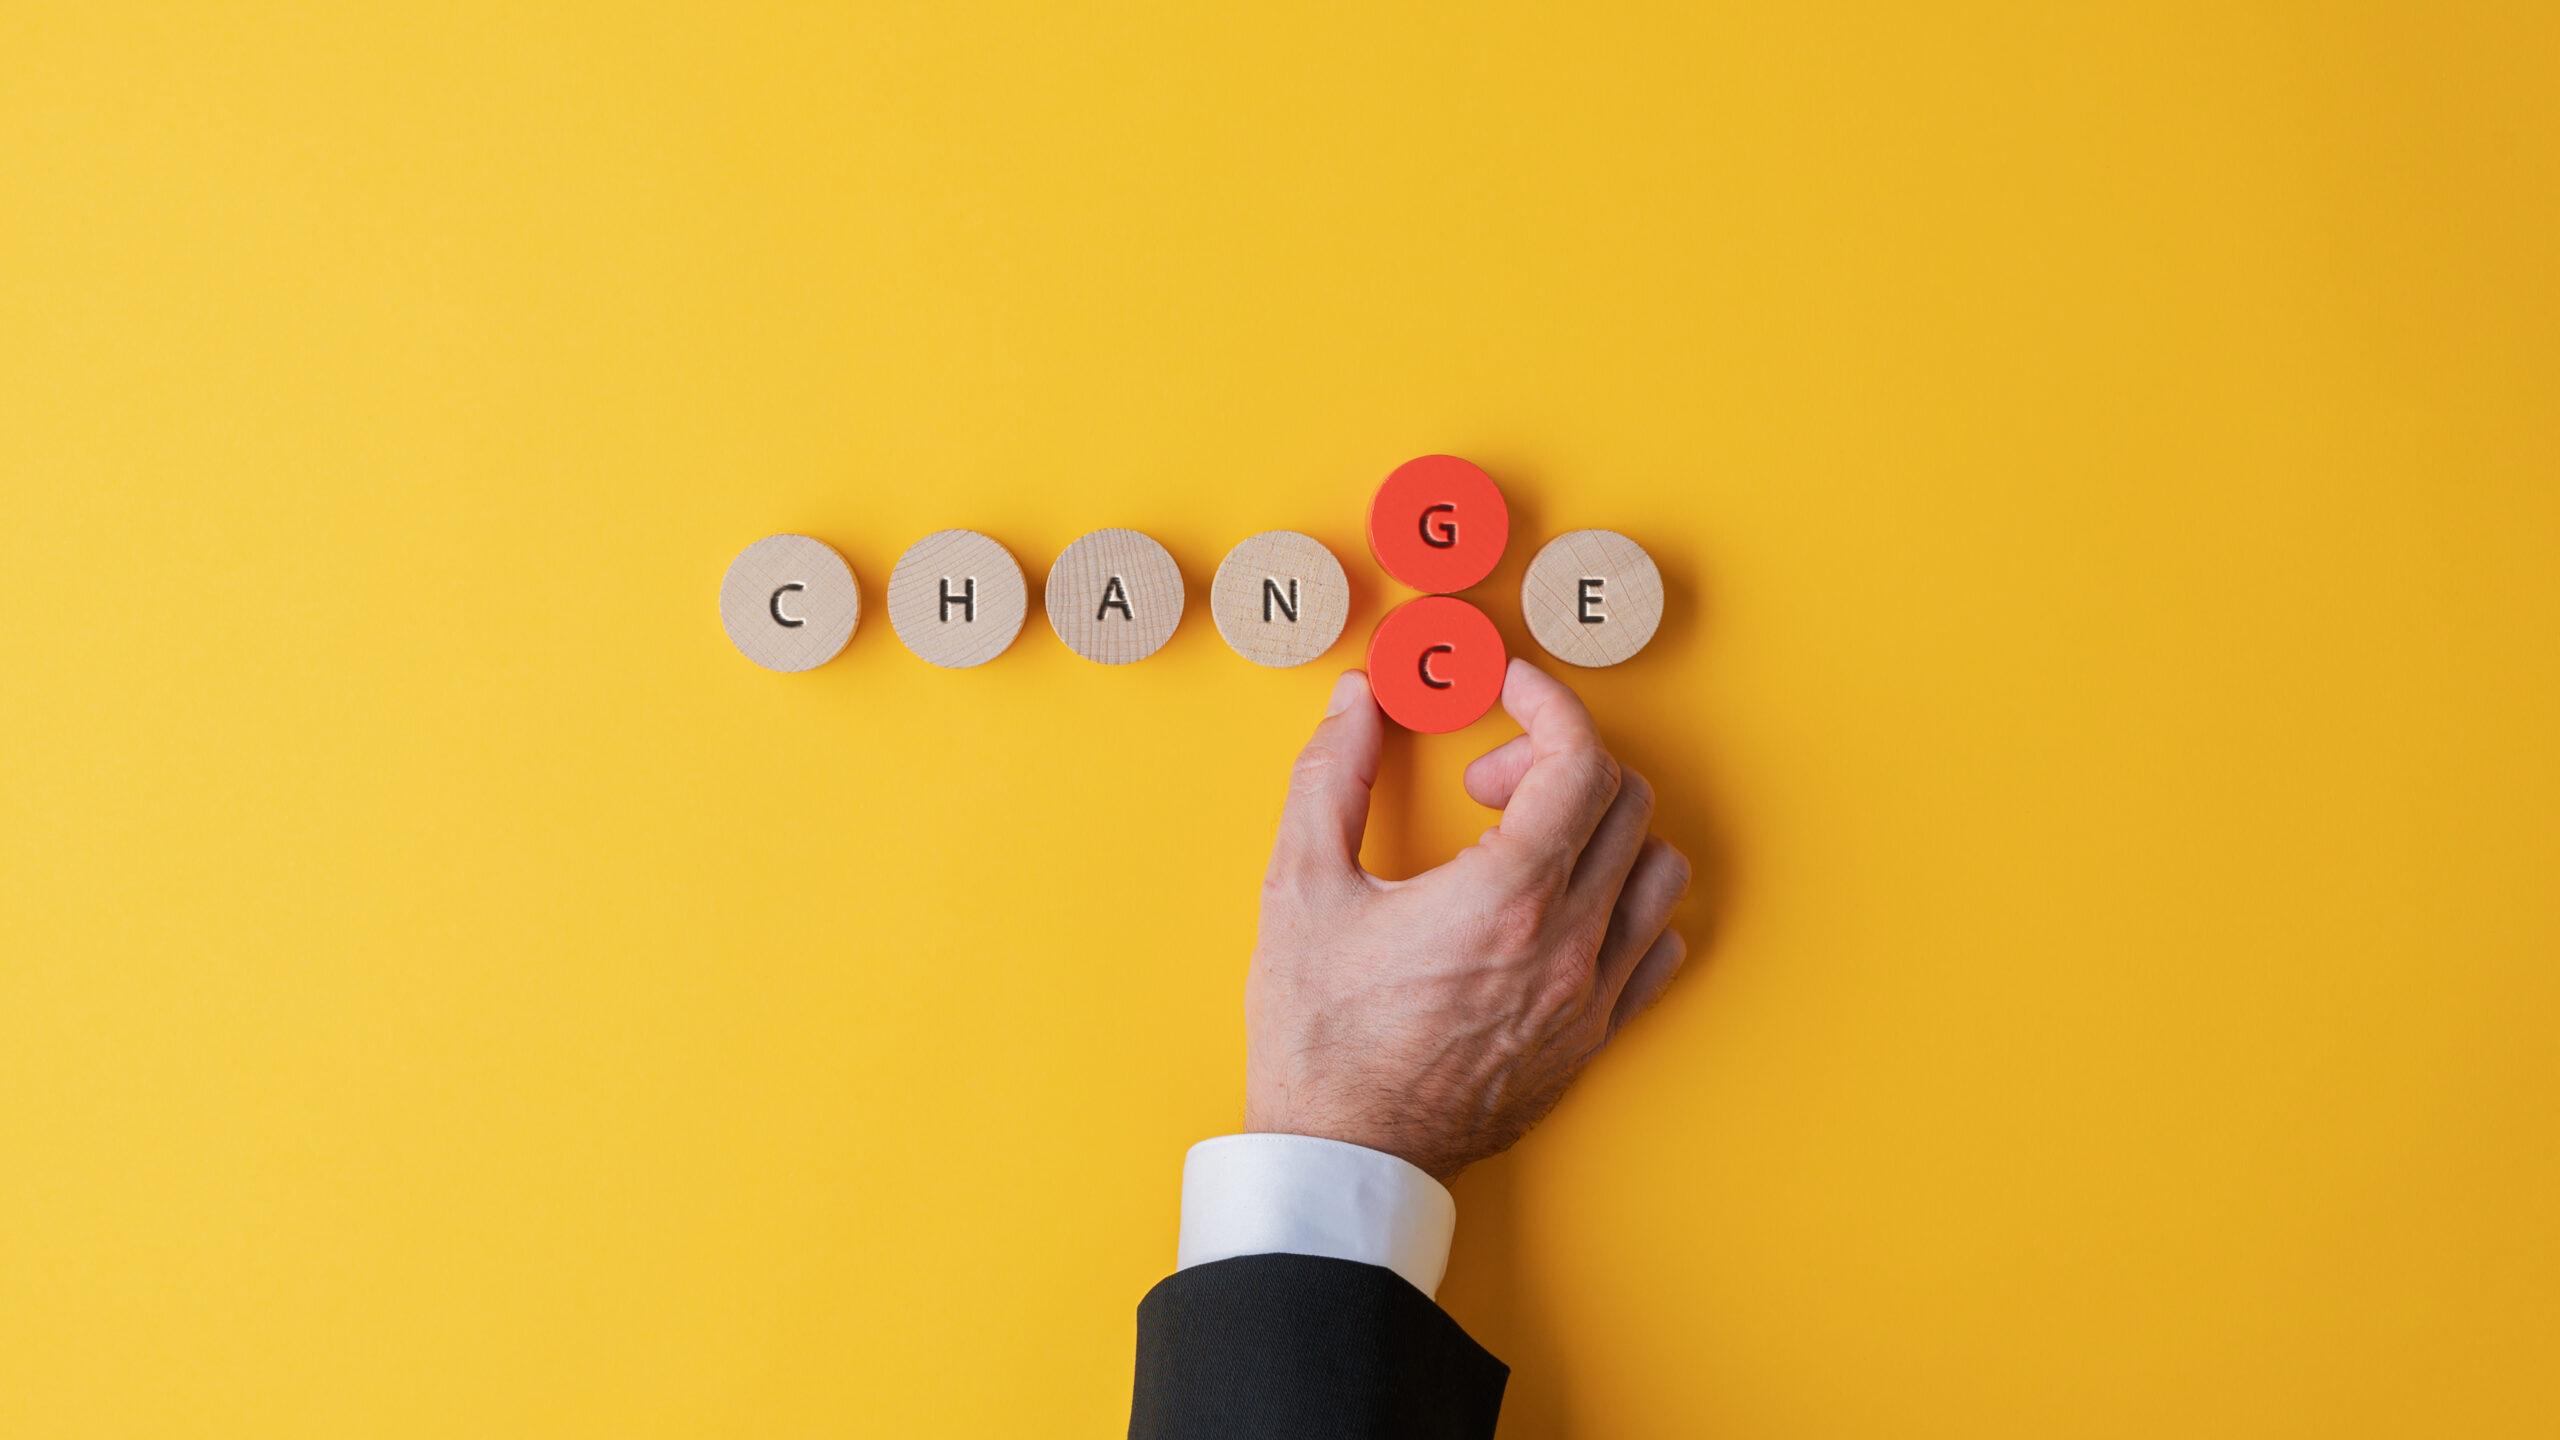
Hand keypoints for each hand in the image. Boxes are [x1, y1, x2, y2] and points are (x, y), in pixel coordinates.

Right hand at [1243, 659, 1693, 1180]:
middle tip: (1485, 782)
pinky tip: (1562, 907)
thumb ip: (1332, 775)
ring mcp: (1591, 996)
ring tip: (1528, 843)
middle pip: (1625, 801)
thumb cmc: (1319, 1035)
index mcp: (1504, 898)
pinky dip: (1626, 904)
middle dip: (1557, 762)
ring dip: (1603, 830)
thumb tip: (1357, 698)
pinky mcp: (1595, 1038)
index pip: (1579, 760)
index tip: (1507, 687)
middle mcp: (1567, 944)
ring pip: (1658, 869)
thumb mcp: (1299, 888)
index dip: (1547, 702)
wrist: (1345, 1156)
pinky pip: (1660, 947)